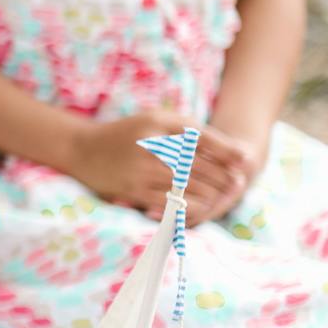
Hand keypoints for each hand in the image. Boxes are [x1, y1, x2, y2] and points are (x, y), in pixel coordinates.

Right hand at [68, 111, 255, 225]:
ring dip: (210, 193)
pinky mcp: (134, 190)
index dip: (226, 150)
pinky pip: (169, 202)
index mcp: (158, 123)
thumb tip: (227, 149)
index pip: (201, 137)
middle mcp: (151, 144)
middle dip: (222, 175)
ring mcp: (141, 169)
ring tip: (223, 196)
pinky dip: (189, 207)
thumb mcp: (154, 120)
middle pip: (198, 164)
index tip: (245, 160)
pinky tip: (200, 208)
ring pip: (188, 186)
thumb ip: (187, 130)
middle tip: (238, 183)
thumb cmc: (126, 134)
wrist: (82, 149)